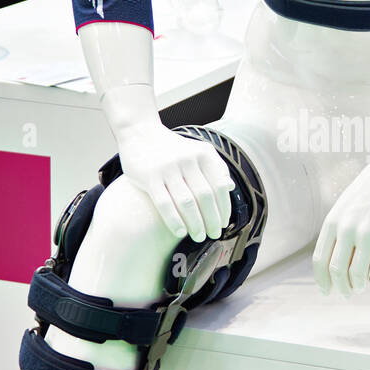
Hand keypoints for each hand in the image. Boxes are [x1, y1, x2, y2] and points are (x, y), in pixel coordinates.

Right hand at [118, 121, 233, 241]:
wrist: (140, 133)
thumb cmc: (173, 148)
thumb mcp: (198, 150)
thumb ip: (215, 167)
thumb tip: (230, 187)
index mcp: (203, 154)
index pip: (219, 185)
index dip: (224, 207)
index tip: (224, 224)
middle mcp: (188, 159)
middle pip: (205, 196)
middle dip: (212, 220)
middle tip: (214, 235)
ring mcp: (168, 167)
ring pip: (186, 202)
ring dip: (195, 223)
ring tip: (199, 236)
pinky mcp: (149, 176)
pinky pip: (164, 203)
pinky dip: (174, 220)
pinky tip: (181, 232)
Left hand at [312, 135, 369, 296]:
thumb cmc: (365, 196)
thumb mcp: (343, 210)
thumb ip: (335, 234)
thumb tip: (332, 268)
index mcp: (331, 223)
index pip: (319, 261)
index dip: (322, 281)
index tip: (327, 292)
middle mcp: (346, 228)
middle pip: (337, 271)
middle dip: (341, 288)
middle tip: (347, 294)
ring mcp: (366, 232)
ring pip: (357, 274)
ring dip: (358, 286)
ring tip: (361, 287)